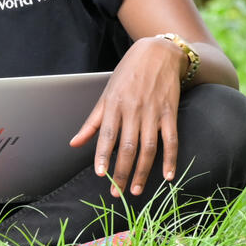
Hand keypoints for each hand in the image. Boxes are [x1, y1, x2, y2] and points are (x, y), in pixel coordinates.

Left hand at [69, 36, 184, 197]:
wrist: (158, 52)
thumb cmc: (128, 73)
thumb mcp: (106, 93)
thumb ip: (92, 121)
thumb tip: (74, 143)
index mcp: (114, 104)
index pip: (107, 135)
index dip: (104, 155)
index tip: (102, 175)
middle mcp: (134, 109)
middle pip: (128, 146)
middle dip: (123, 172)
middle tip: (118, 192)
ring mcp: (154, 111)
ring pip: (149, 147)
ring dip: (144, 171)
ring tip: (138, 189)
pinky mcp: (170, 112)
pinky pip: (171, 140)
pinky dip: (171, 159)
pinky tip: (168, 175)